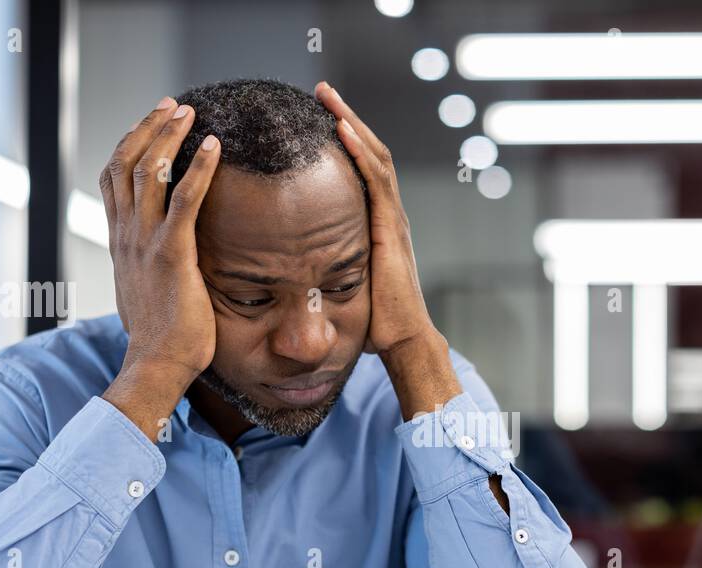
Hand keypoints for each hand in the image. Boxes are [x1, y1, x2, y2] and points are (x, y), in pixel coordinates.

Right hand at [98, 97, 221, 400]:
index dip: (130, 145)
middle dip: (149, 128)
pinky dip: (199, 168)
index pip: (113, 179)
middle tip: (173, 106)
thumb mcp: (148, 295)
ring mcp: (145, 243)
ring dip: (169, 136)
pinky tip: (215, 147)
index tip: (151, 124)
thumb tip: (163, 268)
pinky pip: (184, 200)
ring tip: (189, 113)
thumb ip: (151, 271)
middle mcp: (126, 236)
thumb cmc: (162, 339)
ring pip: (147, 171)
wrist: (156, 365)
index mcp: (120, 243)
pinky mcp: (171, 254)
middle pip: (126, 163)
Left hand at [313, 82, 438, 356]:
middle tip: (322, 91)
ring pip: (374, 157)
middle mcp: (390, 216)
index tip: (320, 117)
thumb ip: (329, 270)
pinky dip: (358, 151)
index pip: (364, 170)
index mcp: (379, 225)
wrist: (404, 342)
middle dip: (346, 119)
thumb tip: (297, 270)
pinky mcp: (390, 229)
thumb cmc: (376, 324)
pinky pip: (375, 180)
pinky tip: (340, 129)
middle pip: (370, 153)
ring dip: (350, 123)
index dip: (345, 141)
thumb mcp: (346, 287)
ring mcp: (393, 220)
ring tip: (328, 96)